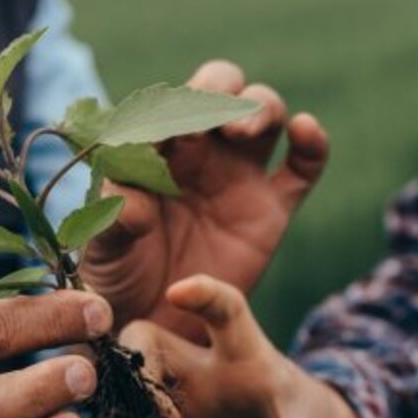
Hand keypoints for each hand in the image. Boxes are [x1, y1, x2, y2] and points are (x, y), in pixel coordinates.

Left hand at [83, 60, 330, 342]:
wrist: (156, 328)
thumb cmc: (118, 281)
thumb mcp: (104, 254)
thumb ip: (113, 223)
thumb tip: (131, 203)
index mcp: (152, 152)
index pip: (164, 106)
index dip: (169, 106)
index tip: (166, 129)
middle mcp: (198, 153)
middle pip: (221, 90)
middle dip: (220, 89)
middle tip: (216, 120)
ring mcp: (239, 177)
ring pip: (265, 114)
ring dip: (261, 107)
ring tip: (245, 133)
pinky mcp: (273, 209)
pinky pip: (303, 166)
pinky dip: (312, 143)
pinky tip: (307, 132)